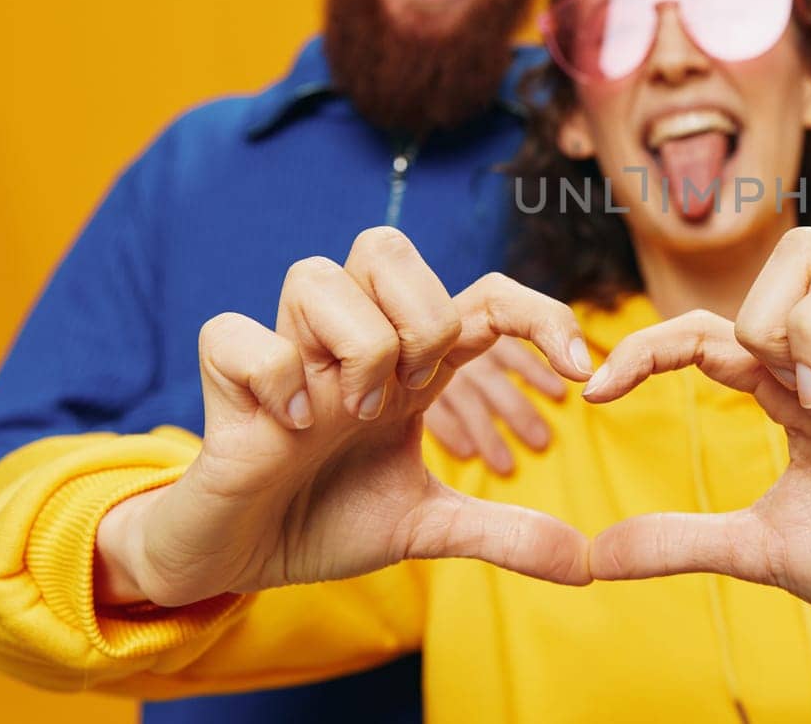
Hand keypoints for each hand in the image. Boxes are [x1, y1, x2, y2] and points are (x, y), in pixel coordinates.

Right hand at [94, 227, 593, 607]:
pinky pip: (236, 331)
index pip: (482, 294)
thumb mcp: (427, 527)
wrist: (241, 559)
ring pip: (315, 272)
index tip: (581, 372)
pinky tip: (289, 426)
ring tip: (351, 413)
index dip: (539, 313)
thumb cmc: (329, 520)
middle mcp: (353, 343)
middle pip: (387, 246)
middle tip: (417, 390)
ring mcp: (289, 355)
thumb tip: (584, 564)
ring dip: (355, 344)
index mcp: (411, 364)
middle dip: (422, 315)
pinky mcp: (226, 380)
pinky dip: (272, 373)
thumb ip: (503, 534)